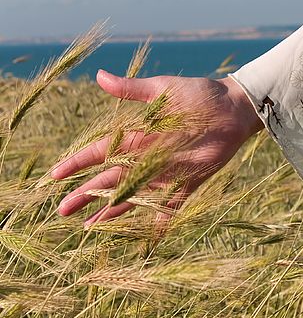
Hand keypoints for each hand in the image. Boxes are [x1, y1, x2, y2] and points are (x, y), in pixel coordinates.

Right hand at [51, 70, 262, 225]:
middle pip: (110, 179)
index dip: (78, 163)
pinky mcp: (187, 183)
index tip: (55, 176)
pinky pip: (169, 207)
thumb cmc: (199, 95)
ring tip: (88, 227)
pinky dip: (159, 223)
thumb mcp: (163, 90)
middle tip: (63, 210)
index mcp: (138, 135)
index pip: (100, 152)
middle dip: (87, 194)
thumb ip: (132, 90)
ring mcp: (166, 173)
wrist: (233, 109)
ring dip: (111, 211)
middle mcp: (147, 158)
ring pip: (132, 196)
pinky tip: (145, 241)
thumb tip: (99, 76)